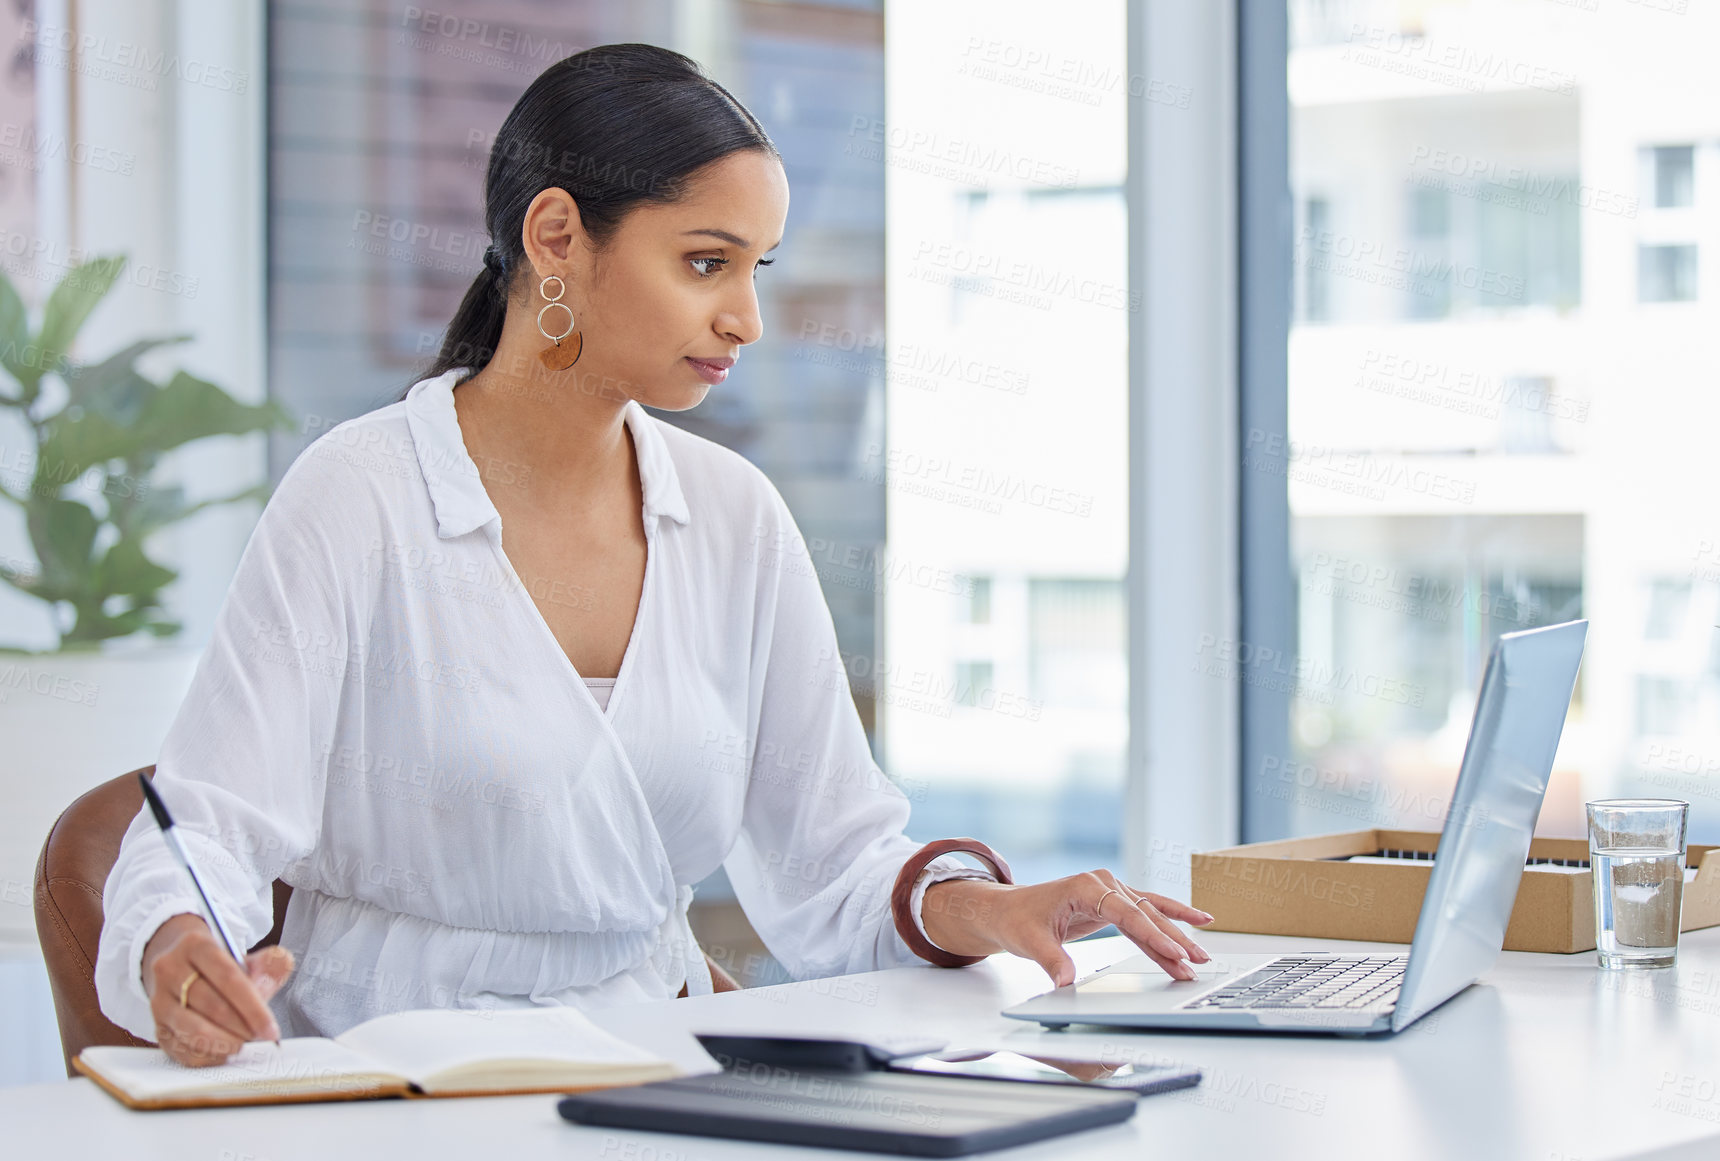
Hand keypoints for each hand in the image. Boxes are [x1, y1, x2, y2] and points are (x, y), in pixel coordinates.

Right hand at [141, 913, 294, 1066]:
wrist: (183, 967)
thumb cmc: (224, 967)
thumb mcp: (249, 956)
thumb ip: (270, 965)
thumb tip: (267, 984)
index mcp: (196, 945)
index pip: (228, 977)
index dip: (253, 1007)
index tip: (271, 1030)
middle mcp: (169, 970)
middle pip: (210, 1005)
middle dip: (241, 1027)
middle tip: (260, 1039)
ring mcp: (158, 1001)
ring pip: (192, 1030)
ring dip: (224, 1044)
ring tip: (243, 1045)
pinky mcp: (157, 1027)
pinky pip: (181, 1049)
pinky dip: (207, 1057)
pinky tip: (224, 1053)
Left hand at [920, 870, 1214, 986]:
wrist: (1008, 909)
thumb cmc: (1018, 920)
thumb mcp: (1031, 942)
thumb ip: (1052, 961)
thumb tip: (1065, 983)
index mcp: (1085, 887)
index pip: (1127, 913)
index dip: (1153, 936)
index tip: (1174, 955)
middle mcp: (1103, 883)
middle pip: (1146, 914)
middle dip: (1174, 940)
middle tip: (1197, 964)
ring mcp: (1111, 890)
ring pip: (1151, 914)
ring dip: (1177, 935)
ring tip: (1202, 957)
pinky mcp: (1113, 902)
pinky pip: (1147, 911)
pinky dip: (1171, 919)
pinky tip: (1198, 922)